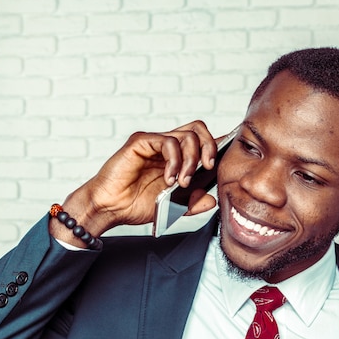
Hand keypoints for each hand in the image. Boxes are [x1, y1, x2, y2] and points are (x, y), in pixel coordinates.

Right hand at [52, 120, 217, 241]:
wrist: (110, 208)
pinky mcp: (141, 141)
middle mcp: (167, 145)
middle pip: (198, 130)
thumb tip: (212, 200)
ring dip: (191, 160)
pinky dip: (174, 161)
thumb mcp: (174, 207)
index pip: (202, 141)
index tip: (228, 156)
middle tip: (209, 168)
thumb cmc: (136, 205)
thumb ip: (193, 202)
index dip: (217, 145)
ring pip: (187, 135)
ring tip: (183, 183)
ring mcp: (154, 141)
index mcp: (177, 156)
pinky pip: (167, 142)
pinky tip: (169, 179)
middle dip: (210, 147)